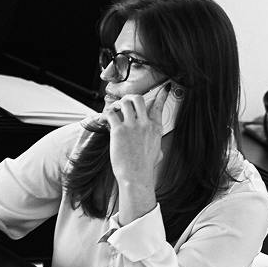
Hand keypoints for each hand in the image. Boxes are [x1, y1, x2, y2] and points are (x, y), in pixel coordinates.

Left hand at [104, 87, 165, 222]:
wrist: (136, 177)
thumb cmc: (145, 168)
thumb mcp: (157, 154)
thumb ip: (156, 146)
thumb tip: (158, 151)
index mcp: (155, 129)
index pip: (159, 107)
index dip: (161, 96)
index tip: (163, 89)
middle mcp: (145, 124)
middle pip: (139, 99)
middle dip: (131, 98)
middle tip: (125, 103)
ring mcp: (132, 126)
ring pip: (125, 102)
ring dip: (117, 104)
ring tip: (114, 111)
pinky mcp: (119, 130)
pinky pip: (111, 113)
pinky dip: (106, 114)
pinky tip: (104, 119)